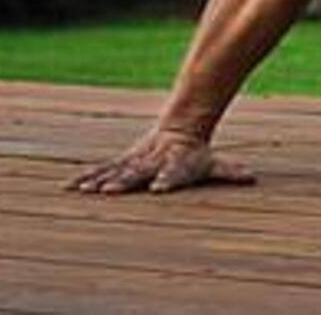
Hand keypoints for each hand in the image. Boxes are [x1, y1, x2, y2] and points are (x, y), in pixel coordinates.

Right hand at [69, 127, 255, 194]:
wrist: (179, 128)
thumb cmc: (197, 154)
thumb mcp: (215, 162)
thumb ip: (230, 171)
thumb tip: (251, 177)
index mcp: (173, 163)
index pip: (171, 173)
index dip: (166, 180)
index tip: (158, 189)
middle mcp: (151, 162)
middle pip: (137, 172)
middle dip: (123, 182)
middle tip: (110, 193)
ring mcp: (134, 161)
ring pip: (114, 171)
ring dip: (98, 181)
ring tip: (83, 191)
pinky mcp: (122, 162)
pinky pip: (101, 171)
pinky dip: (86, 178)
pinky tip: (69, 188)